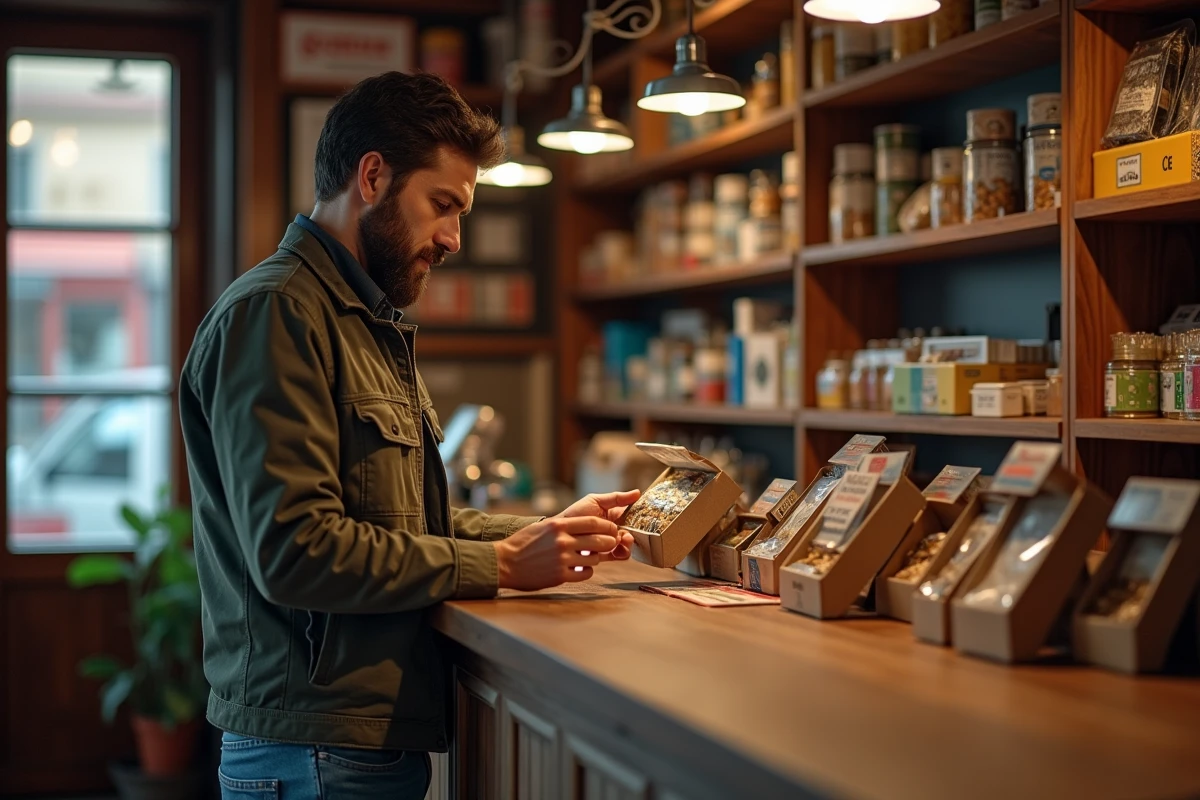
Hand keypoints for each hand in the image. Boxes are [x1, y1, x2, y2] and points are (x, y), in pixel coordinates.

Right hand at [493, 517, 618, 590]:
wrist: (505, 563)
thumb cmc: (523, 543)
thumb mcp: (543, 527)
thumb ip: (563, 525)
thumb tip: (587, 525)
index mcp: (559, 525)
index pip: (593, 522)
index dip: (607, 526)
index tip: (612, 529)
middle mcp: (562, 541)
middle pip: (599, 540)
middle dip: (609, 542)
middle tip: (611, 543)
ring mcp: (562, 559)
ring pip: (594, 558)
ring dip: (596, 558)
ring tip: (590, 557)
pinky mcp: (560, 576)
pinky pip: (585, 573)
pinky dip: (587, 571)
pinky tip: (581, 568)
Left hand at [556, 489, 639, 561]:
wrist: (558, 532)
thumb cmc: (575, 513)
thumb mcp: (596, 501)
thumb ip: (616, 498)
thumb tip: (638, 492)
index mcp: (613, 516)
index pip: (632, 518)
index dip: (637, 520)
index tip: (637, 520)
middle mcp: (613, 530)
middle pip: (631, 534)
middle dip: (631, 535)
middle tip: (625, 535)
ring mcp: (609, 543)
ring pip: (626, 546)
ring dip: (626, 545)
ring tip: (617, 542)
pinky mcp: (603, 555)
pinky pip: (618, 556)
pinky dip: (620, 554)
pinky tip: (615, 550)